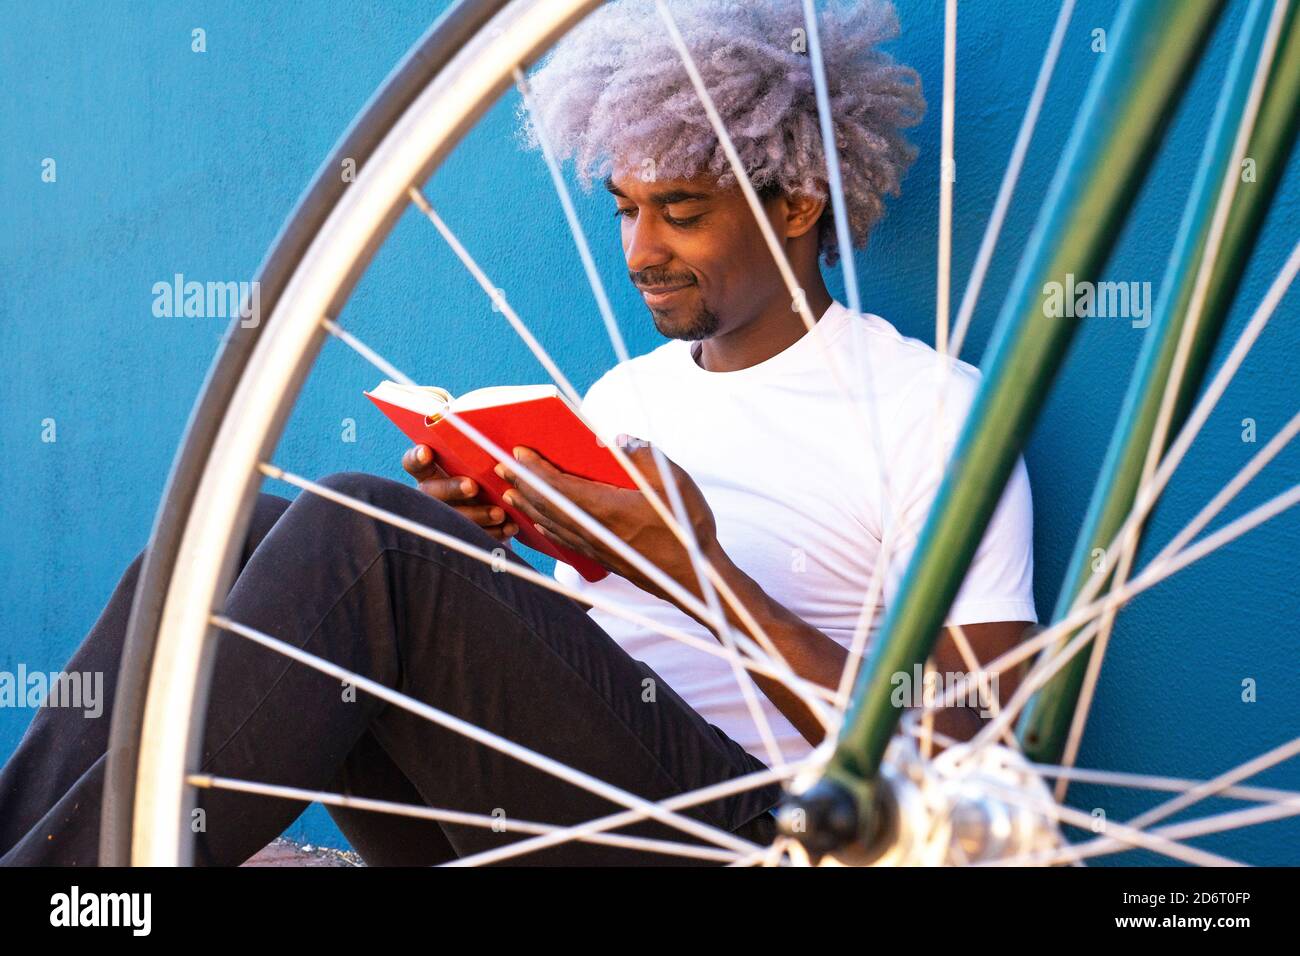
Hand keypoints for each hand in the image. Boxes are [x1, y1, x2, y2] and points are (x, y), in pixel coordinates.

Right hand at [401, 443, 518, 543]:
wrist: (500, 514)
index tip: (426, 452)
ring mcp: (443, 519)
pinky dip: (495, 533)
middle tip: (472, 486)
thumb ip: (479, 459)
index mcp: (430, 473)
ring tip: (499, 513)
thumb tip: (501, 448)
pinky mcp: (463, 539)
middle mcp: (431, 496)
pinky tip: (510, 527)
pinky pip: (474, 538)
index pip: (413, 463)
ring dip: (477, 515)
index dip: (416, 457)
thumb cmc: (487, 480)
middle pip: (432, 492)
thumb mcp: (480, 468)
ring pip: (454, 517)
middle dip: (452, 488)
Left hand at [495, 435, 720, 600]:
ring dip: (528, 507)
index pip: (559, 486)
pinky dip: (547, 528)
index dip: (535, 469)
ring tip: (511, 494)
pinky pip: (565, 540)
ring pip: (552, 524)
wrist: (695, 578)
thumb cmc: (686, 529)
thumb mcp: (674, 482)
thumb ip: (644, 456)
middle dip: (522, 485)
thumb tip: (618, 439)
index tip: (517, 453)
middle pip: (548, 505)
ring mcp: (597, 547)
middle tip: (500, 468)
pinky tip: (541, 524)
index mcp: (607, 508)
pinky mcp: (603, 558)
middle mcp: (595, 530)